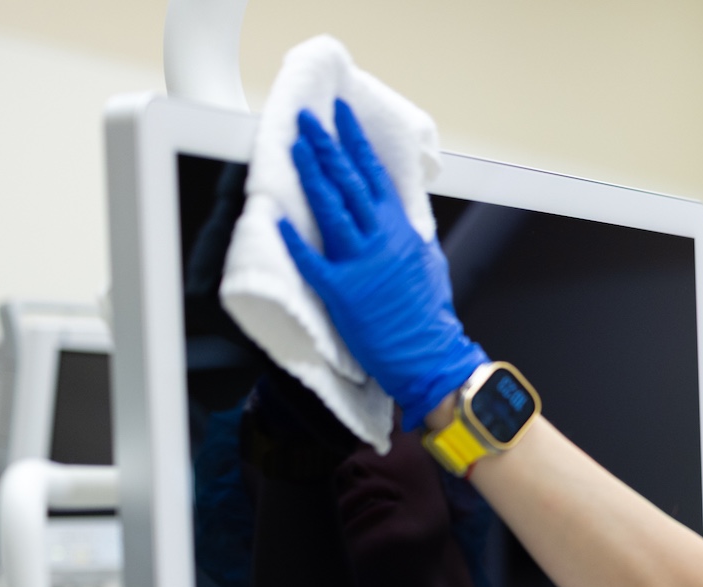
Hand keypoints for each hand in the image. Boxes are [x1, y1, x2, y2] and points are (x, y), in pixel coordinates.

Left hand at [279, 100, 483, 424]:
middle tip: (307, 119)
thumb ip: (408, 232)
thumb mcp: (428, 261)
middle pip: (348, 181)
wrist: (428, 354)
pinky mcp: (340, 291)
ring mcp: (359, 263)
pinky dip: (292, 237)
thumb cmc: (428, 314)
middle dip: (326, 144)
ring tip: (295, 147)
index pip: (374, 173)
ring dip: (310, 173)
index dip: (355, 140)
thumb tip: (395, 213)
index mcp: (401, 230)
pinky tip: (274, 215)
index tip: (340, 114)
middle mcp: (380, 239)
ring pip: (330, 208)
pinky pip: (310, 259)